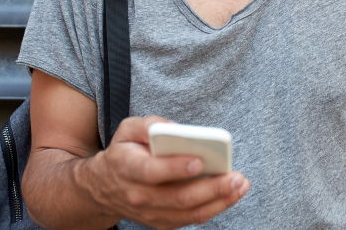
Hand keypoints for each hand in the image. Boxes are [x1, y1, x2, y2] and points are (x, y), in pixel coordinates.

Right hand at [83, 115, 249, 228]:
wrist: (105, 187)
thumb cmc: (124, 152)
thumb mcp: (127, 130)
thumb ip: (146, 124)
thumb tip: (172, 127)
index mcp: (127, 167)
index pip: (151, 171)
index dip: (175, 168)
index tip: (199, 161)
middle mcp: (138, 195)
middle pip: (177, 196)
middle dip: (210, 187)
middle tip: (235, 176)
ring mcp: (150, 212)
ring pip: (188, 212)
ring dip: (218, 201)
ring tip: (240, 185)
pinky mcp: (161, 221)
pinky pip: (190, 219)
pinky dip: (213, 208)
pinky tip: (231, 194)